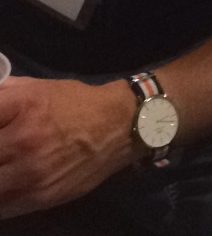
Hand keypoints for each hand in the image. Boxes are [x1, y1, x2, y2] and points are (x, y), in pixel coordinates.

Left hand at [0, 76, 134, 216]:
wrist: (116, 127)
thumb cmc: (72, 103)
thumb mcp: (34, 87)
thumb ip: (0, 95)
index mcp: (20, 106)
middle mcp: (22, 140)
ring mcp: (29, 173)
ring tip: (0, 167)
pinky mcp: (38, 198)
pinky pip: (0, 209)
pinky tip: (3, 186)